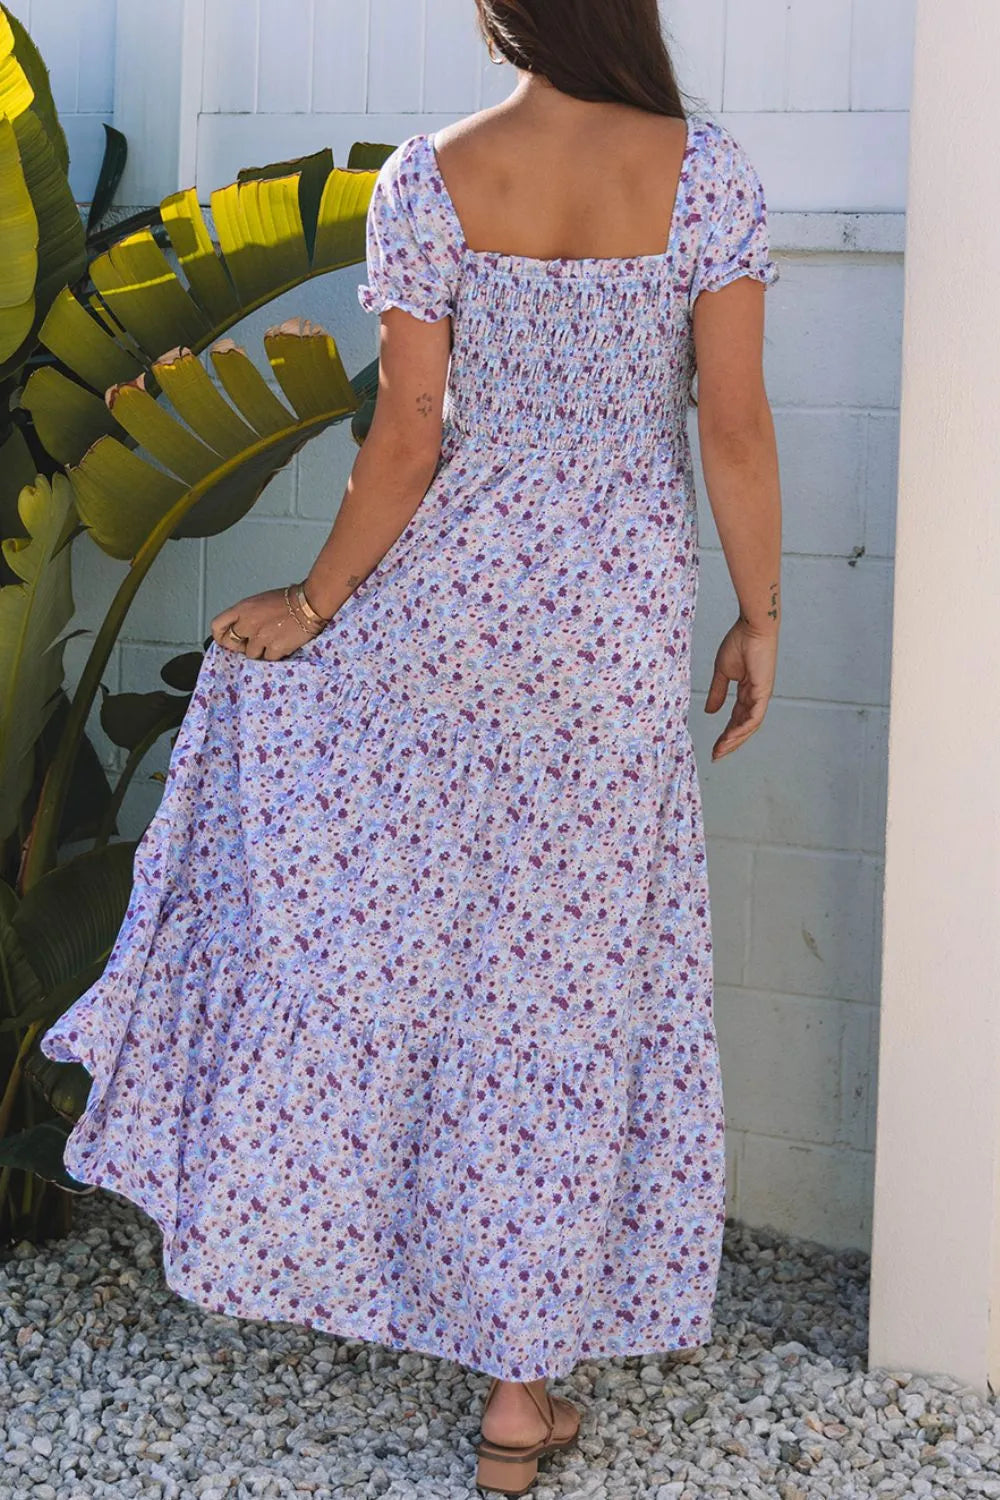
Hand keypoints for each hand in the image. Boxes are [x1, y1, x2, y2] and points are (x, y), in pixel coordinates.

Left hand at [210, 587, 323, 659]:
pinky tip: (282, 643)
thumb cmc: (289, 600)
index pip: (218, 625)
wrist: (308, 605)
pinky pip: (268, 658)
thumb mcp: (260, 601)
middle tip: (251, 642)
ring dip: (260, 650)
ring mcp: (260, 637)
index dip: (220, 635)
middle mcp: (248, 623)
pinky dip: (274, 654)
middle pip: (232, 643)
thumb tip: (241, 629)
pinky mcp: (274, 648)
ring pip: (251, 654)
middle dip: (240, 645)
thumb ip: (246, 615)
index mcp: (242, 609)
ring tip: (272, 639)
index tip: (224, 639)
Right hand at [704, 615, 777, 758]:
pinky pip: (754, 717)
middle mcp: (756, 697)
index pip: (736, 718)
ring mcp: (761, 695)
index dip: (725, 733)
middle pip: (743, 727)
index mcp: (747, 691)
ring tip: (720, 750)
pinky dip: (742, 729)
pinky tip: (730, 737)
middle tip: (715, 755)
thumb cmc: (739, 643)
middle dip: (730, 742)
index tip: (713, 746)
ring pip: (749, 726)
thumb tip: (709, 711)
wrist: (751, 627)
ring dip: (734, 740)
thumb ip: (717, 693)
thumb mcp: (722, 672)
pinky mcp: (764, 692)